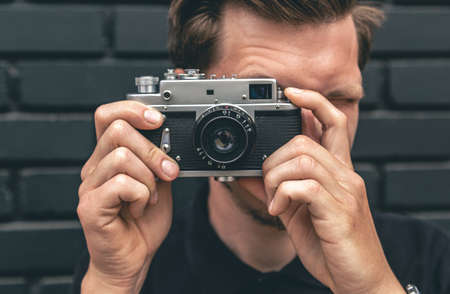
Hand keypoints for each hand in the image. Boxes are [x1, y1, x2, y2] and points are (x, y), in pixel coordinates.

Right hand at [77, 101, 179, 293]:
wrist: (134, 257)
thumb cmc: (144, 221)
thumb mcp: (158, 181)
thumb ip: (158, 159)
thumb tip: (168, 137)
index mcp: (109, 156)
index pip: (108, 116)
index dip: (132, 109)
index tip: (158, 120)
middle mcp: (95, 167)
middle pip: (117, 130)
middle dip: (153, 151)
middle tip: (168, 172)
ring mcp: (89, 186)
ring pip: (123, 156)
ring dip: (149, 179)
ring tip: (150, 198)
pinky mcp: (90, 206)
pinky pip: (122, 184)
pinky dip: (142, 196)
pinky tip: (140, 209)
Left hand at [262, 88, 404, 293]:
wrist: (359, 280)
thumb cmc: (331, 246)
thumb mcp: (298, 214)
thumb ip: (279, 191)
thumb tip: (249, 175)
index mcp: (338, 172)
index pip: (333, 122)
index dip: (313, 102)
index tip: (291, 92)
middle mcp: (346, 175)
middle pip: (305, 139)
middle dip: (274, 158)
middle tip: (268, 183)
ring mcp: (345, 191)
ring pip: (302, 158)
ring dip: (276, 178)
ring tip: (275, 201)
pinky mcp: (339, 210)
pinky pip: (305, 185)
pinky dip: (283, 195)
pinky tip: (278, 212)